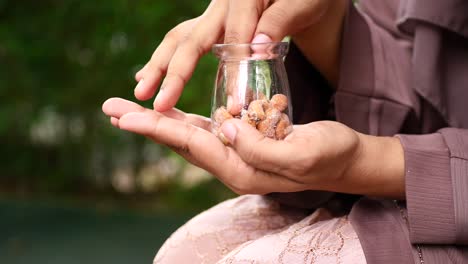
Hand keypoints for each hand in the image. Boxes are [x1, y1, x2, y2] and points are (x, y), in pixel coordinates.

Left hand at [102, 98, 404, 197]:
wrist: (346, 161)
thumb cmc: (329, 155)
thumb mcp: (300, 153)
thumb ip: (259, 146)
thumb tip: (225, 128)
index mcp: (242, 169)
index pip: (192, 145)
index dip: (159, 129)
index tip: (126, 118)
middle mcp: (232, 163)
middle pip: (180, 140)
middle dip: (145, 124)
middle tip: (112, 110)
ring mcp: (236, 152)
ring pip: (189, 134)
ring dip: (158, 120)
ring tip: (128, 110)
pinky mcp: (244, 140)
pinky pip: (207, 128)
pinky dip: (184, 119)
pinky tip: (170, 111)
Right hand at [133, 0, 333, 111]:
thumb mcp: (303, 2)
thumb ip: (279, 21)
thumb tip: (255, 48)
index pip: (233, 40)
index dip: (231, 73)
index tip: (231, 105)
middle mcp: (221, 4)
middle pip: (190, 38)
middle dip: (171, 72)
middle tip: (155, 103)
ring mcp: (214, 12)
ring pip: (181, 38)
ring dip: (159, 65)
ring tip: (142, 89)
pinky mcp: (213, 21)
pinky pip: (186, 38)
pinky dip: (169, 57)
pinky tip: (151, 73)